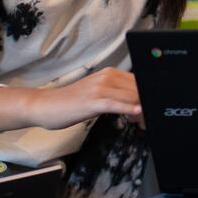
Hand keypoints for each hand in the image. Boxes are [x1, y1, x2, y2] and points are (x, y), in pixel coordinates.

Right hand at [0, 67, 142, 131]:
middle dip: (148, 105)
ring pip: (131, 96)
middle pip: (139, 89)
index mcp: (110, 73)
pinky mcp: (93, 101)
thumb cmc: (71, 102)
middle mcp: (107, 77)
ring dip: (142, 111)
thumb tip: (139, 105)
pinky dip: (129, 108)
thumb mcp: (98, 94)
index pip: (139, 82)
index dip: (148, 96)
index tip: (152, 109)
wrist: (45, 105)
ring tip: (144, 124)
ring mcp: (100, 88)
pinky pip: (116, 104)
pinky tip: (138, 113)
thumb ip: (117, 95)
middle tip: (149, 122)